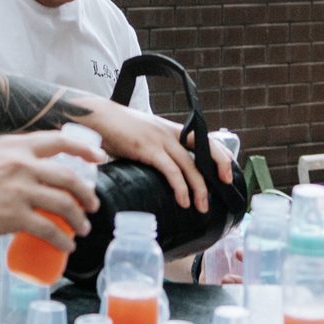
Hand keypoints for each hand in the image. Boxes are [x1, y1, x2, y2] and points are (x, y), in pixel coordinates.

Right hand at [0, 128, 104, 254]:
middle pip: (68, 175)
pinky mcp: (12, 215)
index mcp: (14, 146)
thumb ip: (15, 160)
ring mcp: (17, 189)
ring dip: (79, 219)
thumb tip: (42, 172)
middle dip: (86, 193)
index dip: (84, 148)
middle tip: (91, 205)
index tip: (100, 158)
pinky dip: (63, 239)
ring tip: (82, 228)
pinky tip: (66, 246)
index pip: (59, 140)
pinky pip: (49, 229)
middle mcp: (18, 163)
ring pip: (63, 203)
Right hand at [78, 98, 232, 214]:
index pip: (203, 137)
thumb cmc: (114, 128)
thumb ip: (151, 150)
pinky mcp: (147, 148)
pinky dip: (180, 187)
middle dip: (218, 167)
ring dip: (199, 188)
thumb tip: (155, 172)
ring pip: (190, 165)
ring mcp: (159, 139)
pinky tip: (183, 201)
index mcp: (169, 128)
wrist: (96, 116)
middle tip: (224, 187)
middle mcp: (169, 132)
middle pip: (204, 148)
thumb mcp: (140, 136)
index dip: (218, 153)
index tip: (227, 170)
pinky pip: (170, 170)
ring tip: (202, 207)